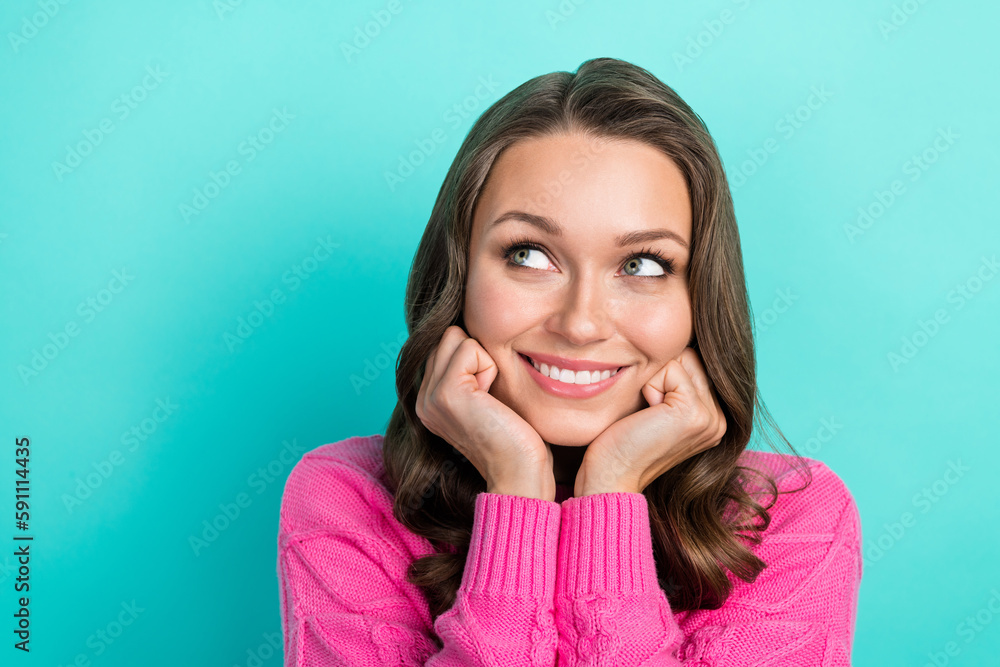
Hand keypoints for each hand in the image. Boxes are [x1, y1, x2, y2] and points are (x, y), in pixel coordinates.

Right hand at [415, 325, 554, 499]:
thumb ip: (470, 373)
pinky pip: (469, 348)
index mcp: (429, 400)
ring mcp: (430, 396)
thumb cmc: (515, 439)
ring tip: (490, 398)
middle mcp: (422, 398)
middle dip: (477, 356)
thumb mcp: (485, 400)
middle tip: (489, 396)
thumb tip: (472, 337)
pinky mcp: (445, 392)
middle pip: (448, 336)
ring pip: (456, 337)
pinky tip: (491, 399)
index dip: (476, 360)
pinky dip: (489, 367)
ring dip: (483, 360)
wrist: (519, 473)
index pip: (446, 345)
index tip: (487, 397)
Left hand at [574, 347, 726, 496]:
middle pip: (691, 357)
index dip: (664, 376)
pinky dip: (650, 386)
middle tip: (648, 412)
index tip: (651, 411)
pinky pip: (670, 369)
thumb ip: (676, 383)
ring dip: (655, 380)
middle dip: (661, 375)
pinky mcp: (694, 413)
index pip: (695, 363)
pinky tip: (646, 414)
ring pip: (682, 359)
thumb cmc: (623, 441)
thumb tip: (674, 346)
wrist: (612, 475)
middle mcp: (721, 419)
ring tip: (648, 414)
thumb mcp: (657, 408)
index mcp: (715, 418)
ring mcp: (711, 418)